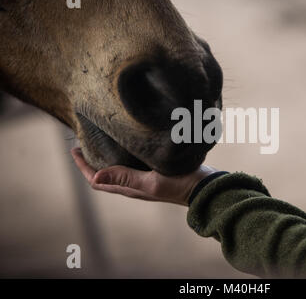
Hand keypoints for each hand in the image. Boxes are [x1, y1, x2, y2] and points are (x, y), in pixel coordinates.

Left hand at [70, 147, 217, 205]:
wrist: (205, 188)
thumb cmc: (180, 185)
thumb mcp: (151, 182)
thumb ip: (126, 178)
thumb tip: (94, 178)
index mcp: (130, 189)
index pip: (97, 181)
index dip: (83, 167)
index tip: (74, 149)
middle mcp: (134, 186)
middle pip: (105, 175)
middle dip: (91, 161)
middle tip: (84, 142)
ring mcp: (145, 180)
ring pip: (118, 170)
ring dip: (106, 158)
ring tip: (101, 141)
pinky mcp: (156, 173)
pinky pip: (132, 166)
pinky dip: (123, 156)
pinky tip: (128, 144)